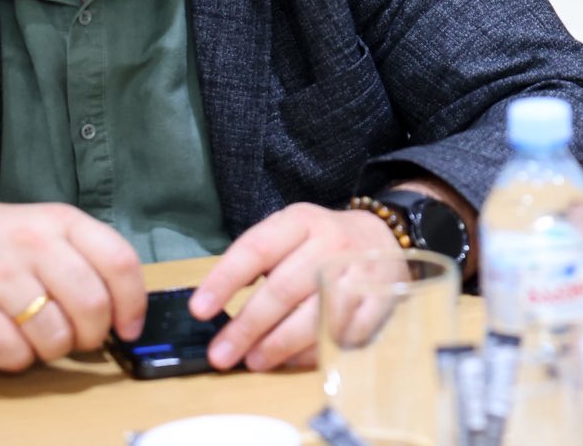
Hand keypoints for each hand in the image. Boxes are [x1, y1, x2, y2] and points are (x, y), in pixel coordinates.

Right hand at [0, 198, 146, 371]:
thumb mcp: (48, 227)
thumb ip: (86, 258)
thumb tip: (125, 311)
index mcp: (63, 222)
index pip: (120, 263)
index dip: (133, 304)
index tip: (129, 328)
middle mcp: (35, 245)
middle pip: (92, 306)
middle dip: (94, 335)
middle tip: (81, 337)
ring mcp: (1, 276)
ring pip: (56, 337)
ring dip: (56, 350)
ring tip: (41, 335)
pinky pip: (14, 354)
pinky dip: (19, 359)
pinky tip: (11, 340)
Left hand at [188, 202, 400, 371]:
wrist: (383, 236)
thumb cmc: (320, 242)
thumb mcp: (288, 231)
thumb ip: (256, 258)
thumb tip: (213, 300)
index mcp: (302, 222)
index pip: (257, 248)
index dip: (226, 280)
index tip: (200, 309)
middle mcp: (332, 244)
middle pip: (284, 288)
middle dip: (248, 326)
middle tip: (221, 354)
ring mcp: (360, 272)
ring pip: (315, 316)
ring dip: (279, 345)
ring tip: (253, 361)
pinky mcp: (381, 301)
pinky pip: (344, 333)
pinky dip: (315, 352)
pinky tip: (293, 359)